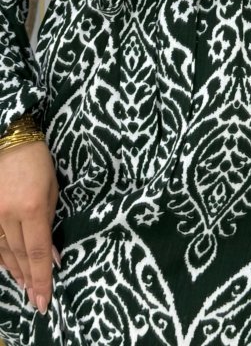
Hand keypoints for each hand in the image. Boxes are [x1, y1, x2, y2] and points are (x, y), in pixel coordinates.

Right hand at [0, 141, 59, 314]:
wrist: (8, 143)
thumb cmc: (38, 162)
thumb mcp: (52, 188)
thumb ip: (50, 220)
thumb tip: (51, 253)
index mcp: (31, 208)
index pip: (38, 252)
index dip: (42, 277)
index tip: (45, 299)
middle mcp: (7, 217)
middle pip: (20, 257)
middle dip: (30, 281)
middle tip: (38, 300)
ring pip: (3, 255)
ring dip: (17, 273)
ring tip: (27, 288)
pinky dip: (2, 260)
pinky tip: (10, 270)